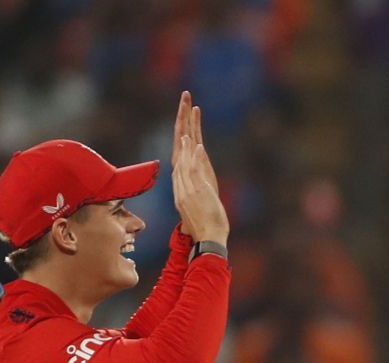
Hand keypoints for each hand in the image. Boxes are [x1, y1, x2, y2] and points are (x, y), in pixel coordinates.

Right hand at [171, 93, 228, 244]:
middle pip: (180, 143)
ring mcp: (188, 185)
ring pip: (184, 152)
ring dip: (188, 129)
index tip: (188, 112)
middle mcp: (182, 180)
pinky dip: (193, 156)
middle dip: (183, 119)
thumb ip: (199, 194)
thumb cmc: (206, 226)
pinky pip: (193, 170)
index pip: (181, 148)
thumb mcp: (202, 204)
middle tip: (185, 96)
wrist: (208, 240)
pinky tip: (195, 141)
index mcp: (183, 180)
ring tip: (190, 108)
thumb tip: (193, 194)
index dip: (185, 129)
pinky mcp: (196, 191)